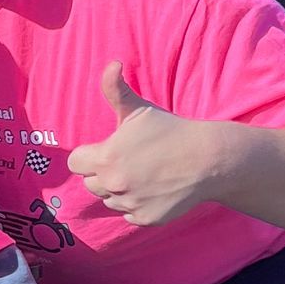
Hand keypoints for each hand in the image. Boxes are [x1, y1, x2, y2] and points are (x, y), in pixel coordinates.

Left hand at [65, 62, 229, 225]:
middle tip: (129, 161)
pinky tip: (154, 189)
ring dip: (119, 190)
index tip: (107, 149)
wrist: (208, 159)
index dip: (89, 155)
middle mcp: (114, 184)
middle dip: (103, 173)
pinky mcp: (145, 219)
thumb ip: (115, 88)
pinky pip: (129, 214)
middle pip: (90, 183)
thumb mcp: (139, 109)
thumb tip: (112, 64)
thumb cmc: (170, 130)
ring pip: (109, 200)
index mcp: (105, 158)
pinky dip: (138, 205)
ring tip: (143, 174)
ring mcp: (129, 204)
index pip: (76, 162)